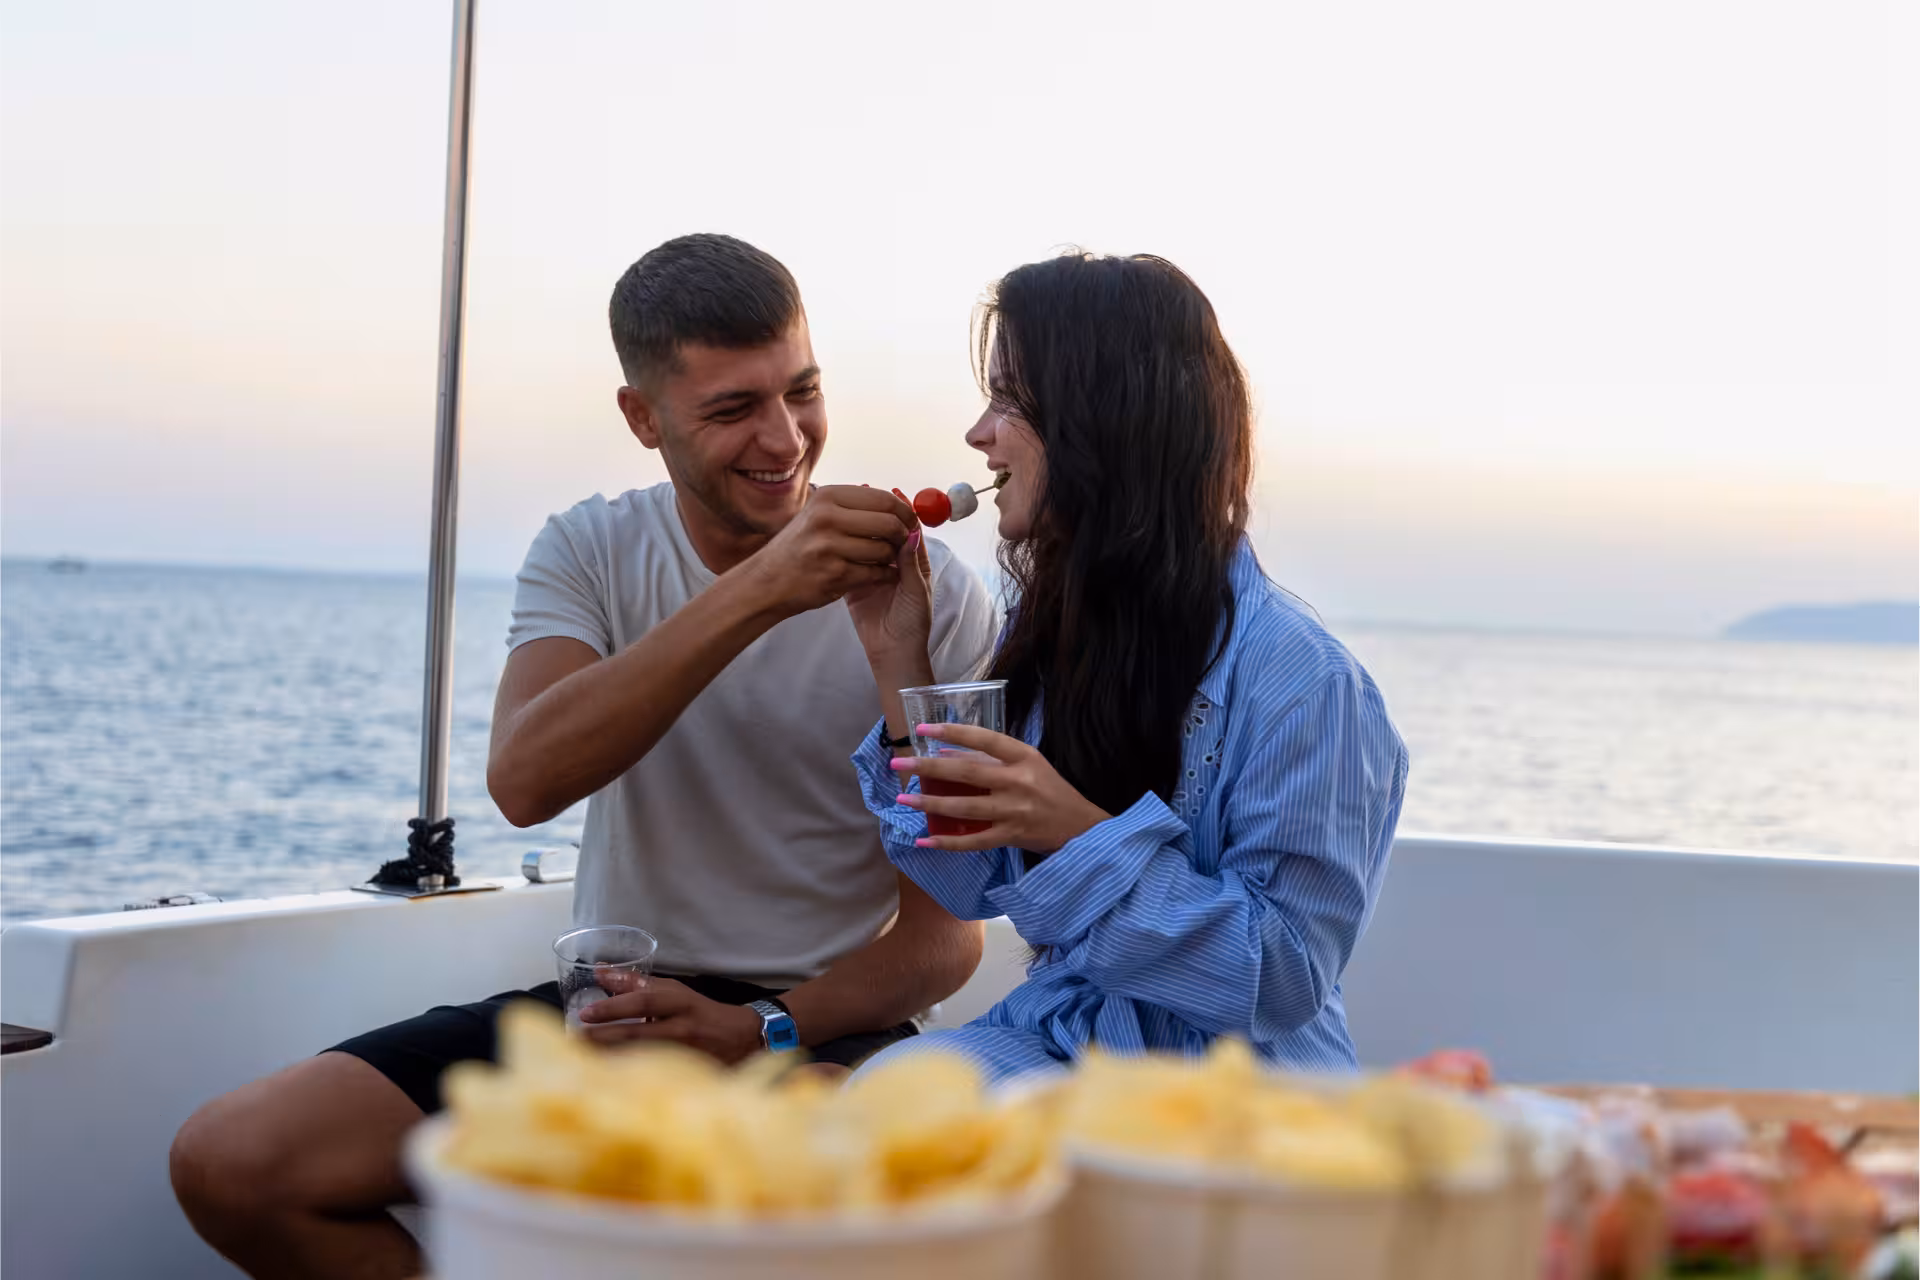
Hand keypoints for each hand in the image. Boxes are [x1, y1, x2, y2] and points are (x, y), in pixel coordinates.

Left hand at [575, 977, 765, 1061]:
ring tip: (583, 1059)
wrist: (742, 1039)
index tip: (586, 1013)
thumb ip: (636, 984)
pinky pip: (653, 1075)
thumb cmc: (700, 1012)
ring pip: (643, 1057)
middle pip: (639, 1032)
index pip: (644, 1001)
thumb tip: (600, 970)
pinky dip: (629, 1076)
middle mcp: (683, 1026)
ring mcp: (685, 1054)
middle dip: (604, 1037)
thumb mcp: (674, 992)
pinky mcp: (687, 1074)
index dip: (614, 1007)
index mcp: (680, 1001)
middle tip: (576, 1040)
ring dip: (611, 1058)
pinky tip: (608, 1078)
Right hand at [737, 485, 913, 618]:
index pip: (884, 498)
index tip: (910, 522)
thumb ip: (855, 508)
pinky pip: (876, 573)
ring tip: (883, 560)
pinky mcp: (834, 574)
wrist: (767, 582)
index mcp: (829, 497)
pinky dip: (883, 576)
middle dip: (903, 535)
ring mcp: (830, 547)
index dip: (904, 512)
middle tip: (904, 543)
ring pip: (885, 549)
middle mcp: (828, 517)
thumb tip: (898, 501)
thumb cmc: (798, 548)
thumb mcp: (819, 516)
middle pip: (890, 522)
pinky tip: (877, 575)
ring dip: (891, 558)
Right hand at [845, 492, 932, 672]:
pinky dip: (846, 550)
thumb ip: (911, 564)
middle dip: (877, 518)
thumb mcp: (916, 591)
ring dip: (860, 531)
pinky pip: (851, 563)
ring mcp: (873, 573)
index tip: (892, 495)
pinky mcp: (855, 585)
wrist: (892, 653)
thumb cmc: (912, 624)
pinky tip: (836, 535)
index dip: (901, 513)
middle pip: (886, 535)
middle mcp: (894, 565)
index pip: (909, 531)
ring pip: (868, 546)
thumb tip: (911, 532)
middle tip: (864, 498)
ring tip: (848, 512)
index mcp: (914, 564)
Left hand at [889, 723, 1110, 853]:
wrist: (1081, 825)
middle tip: (899, 763)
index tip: (923, 730)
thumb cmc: (1051, 789)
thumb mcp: (1029, 763)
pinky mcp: (1011, 837)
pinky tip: (925, 842)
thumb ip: (993, 758)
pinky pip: (974, 841)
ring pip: (965, 807)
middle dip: (928, 768)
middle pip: (967, 773)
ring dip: (930, 804)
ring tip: (903, 800)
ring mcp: (1014, 811)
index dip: (952, 733)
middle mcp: (1019, 782)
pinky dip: (948, 842)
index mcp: (1024, 757)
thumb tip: (946, 755)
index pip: (984, 739)